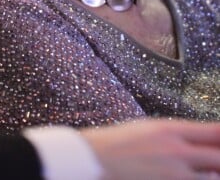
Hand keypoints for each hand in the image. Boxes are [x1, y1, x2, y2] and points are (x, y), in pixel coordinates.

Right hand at [81, 118, 219, 179]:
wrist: (97, 158)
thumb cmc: (120, 141)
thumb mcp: (149, 128)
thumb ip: (177, 134)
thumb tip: (203, 139)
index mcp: (170, 129)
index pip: (214, 131)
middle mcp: (176, 149)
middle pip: (219, 155)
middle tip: (217, 155)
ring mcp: (174, 172)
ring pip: (213, 176)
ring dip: (214, 172)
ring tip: (210, 167)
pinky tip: (198, 176)